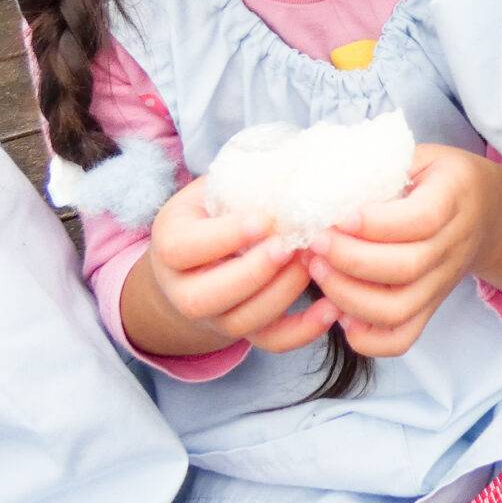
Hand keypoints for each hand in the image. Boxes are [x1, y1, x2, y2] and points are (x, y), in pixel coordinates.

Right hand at [134, 179, 337, 355]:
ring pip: (239, 323)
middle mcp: (182, 288)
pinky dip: (302, 332)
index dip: (224, 237)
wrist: (200, 260)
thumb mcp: (215, 189)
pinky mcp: (243, 332)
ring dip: (281, 296)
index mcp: (171, 242)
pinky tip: (330, 307)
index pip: (184, 248)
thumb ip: (243, 180)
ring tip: (312, 263)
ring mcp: (212, 316)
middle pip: (204, 298)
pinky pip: (270, 343)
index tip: (264, 220)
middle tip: (290, 246)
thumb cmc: (216, 211)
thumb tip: (297, 159)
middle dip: (252, 273)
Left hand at [305, 145, 501, 358]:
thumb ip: (383, 163)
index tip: (337, 216)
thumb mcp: (423, 156)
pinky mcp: (430, 307)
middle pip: (405, 268)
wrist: (490, 213)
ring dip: (349, 297)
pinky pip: (401, 339)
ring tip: (318, 270)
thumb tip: (325, 177)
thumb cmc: (444, 179)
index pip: (420, 220)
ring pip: (398, 309)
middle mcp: (451, 246)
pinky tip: (338, 311)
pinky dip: (366, 337)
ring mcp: (441, 282)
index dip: (375, 223)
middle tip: (315, 243)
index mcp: (453, 198)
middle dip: (349, 259)